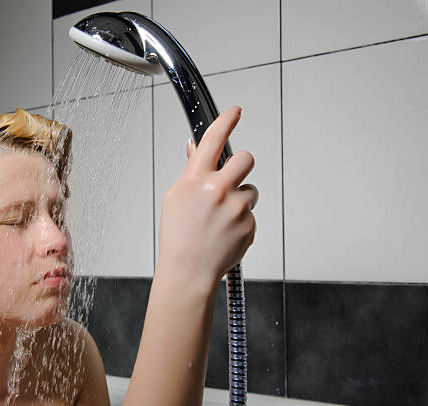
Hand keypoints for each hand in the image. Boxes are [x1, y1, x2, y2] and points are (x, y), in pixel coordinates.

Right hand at [157, 106, 257, 288]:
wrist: (188, 270)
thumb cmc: (178, 236)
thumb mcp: (176, 198)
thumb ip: (191, 171)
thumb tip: (198, 148)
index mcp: (195, 180)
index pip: (213, 139)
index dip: (226, 120)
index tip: (235, 111)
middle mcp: (217, 190)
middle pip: (246, 159)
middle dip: (241, 165)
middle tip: (231, 179)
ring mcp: (236, 208)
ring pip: (250, 190)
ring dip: (240, 199)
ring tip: (221, 219)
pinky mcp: (249, 225)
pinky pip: (251, 214)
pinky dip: (241, 221)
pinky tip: (225, 233)